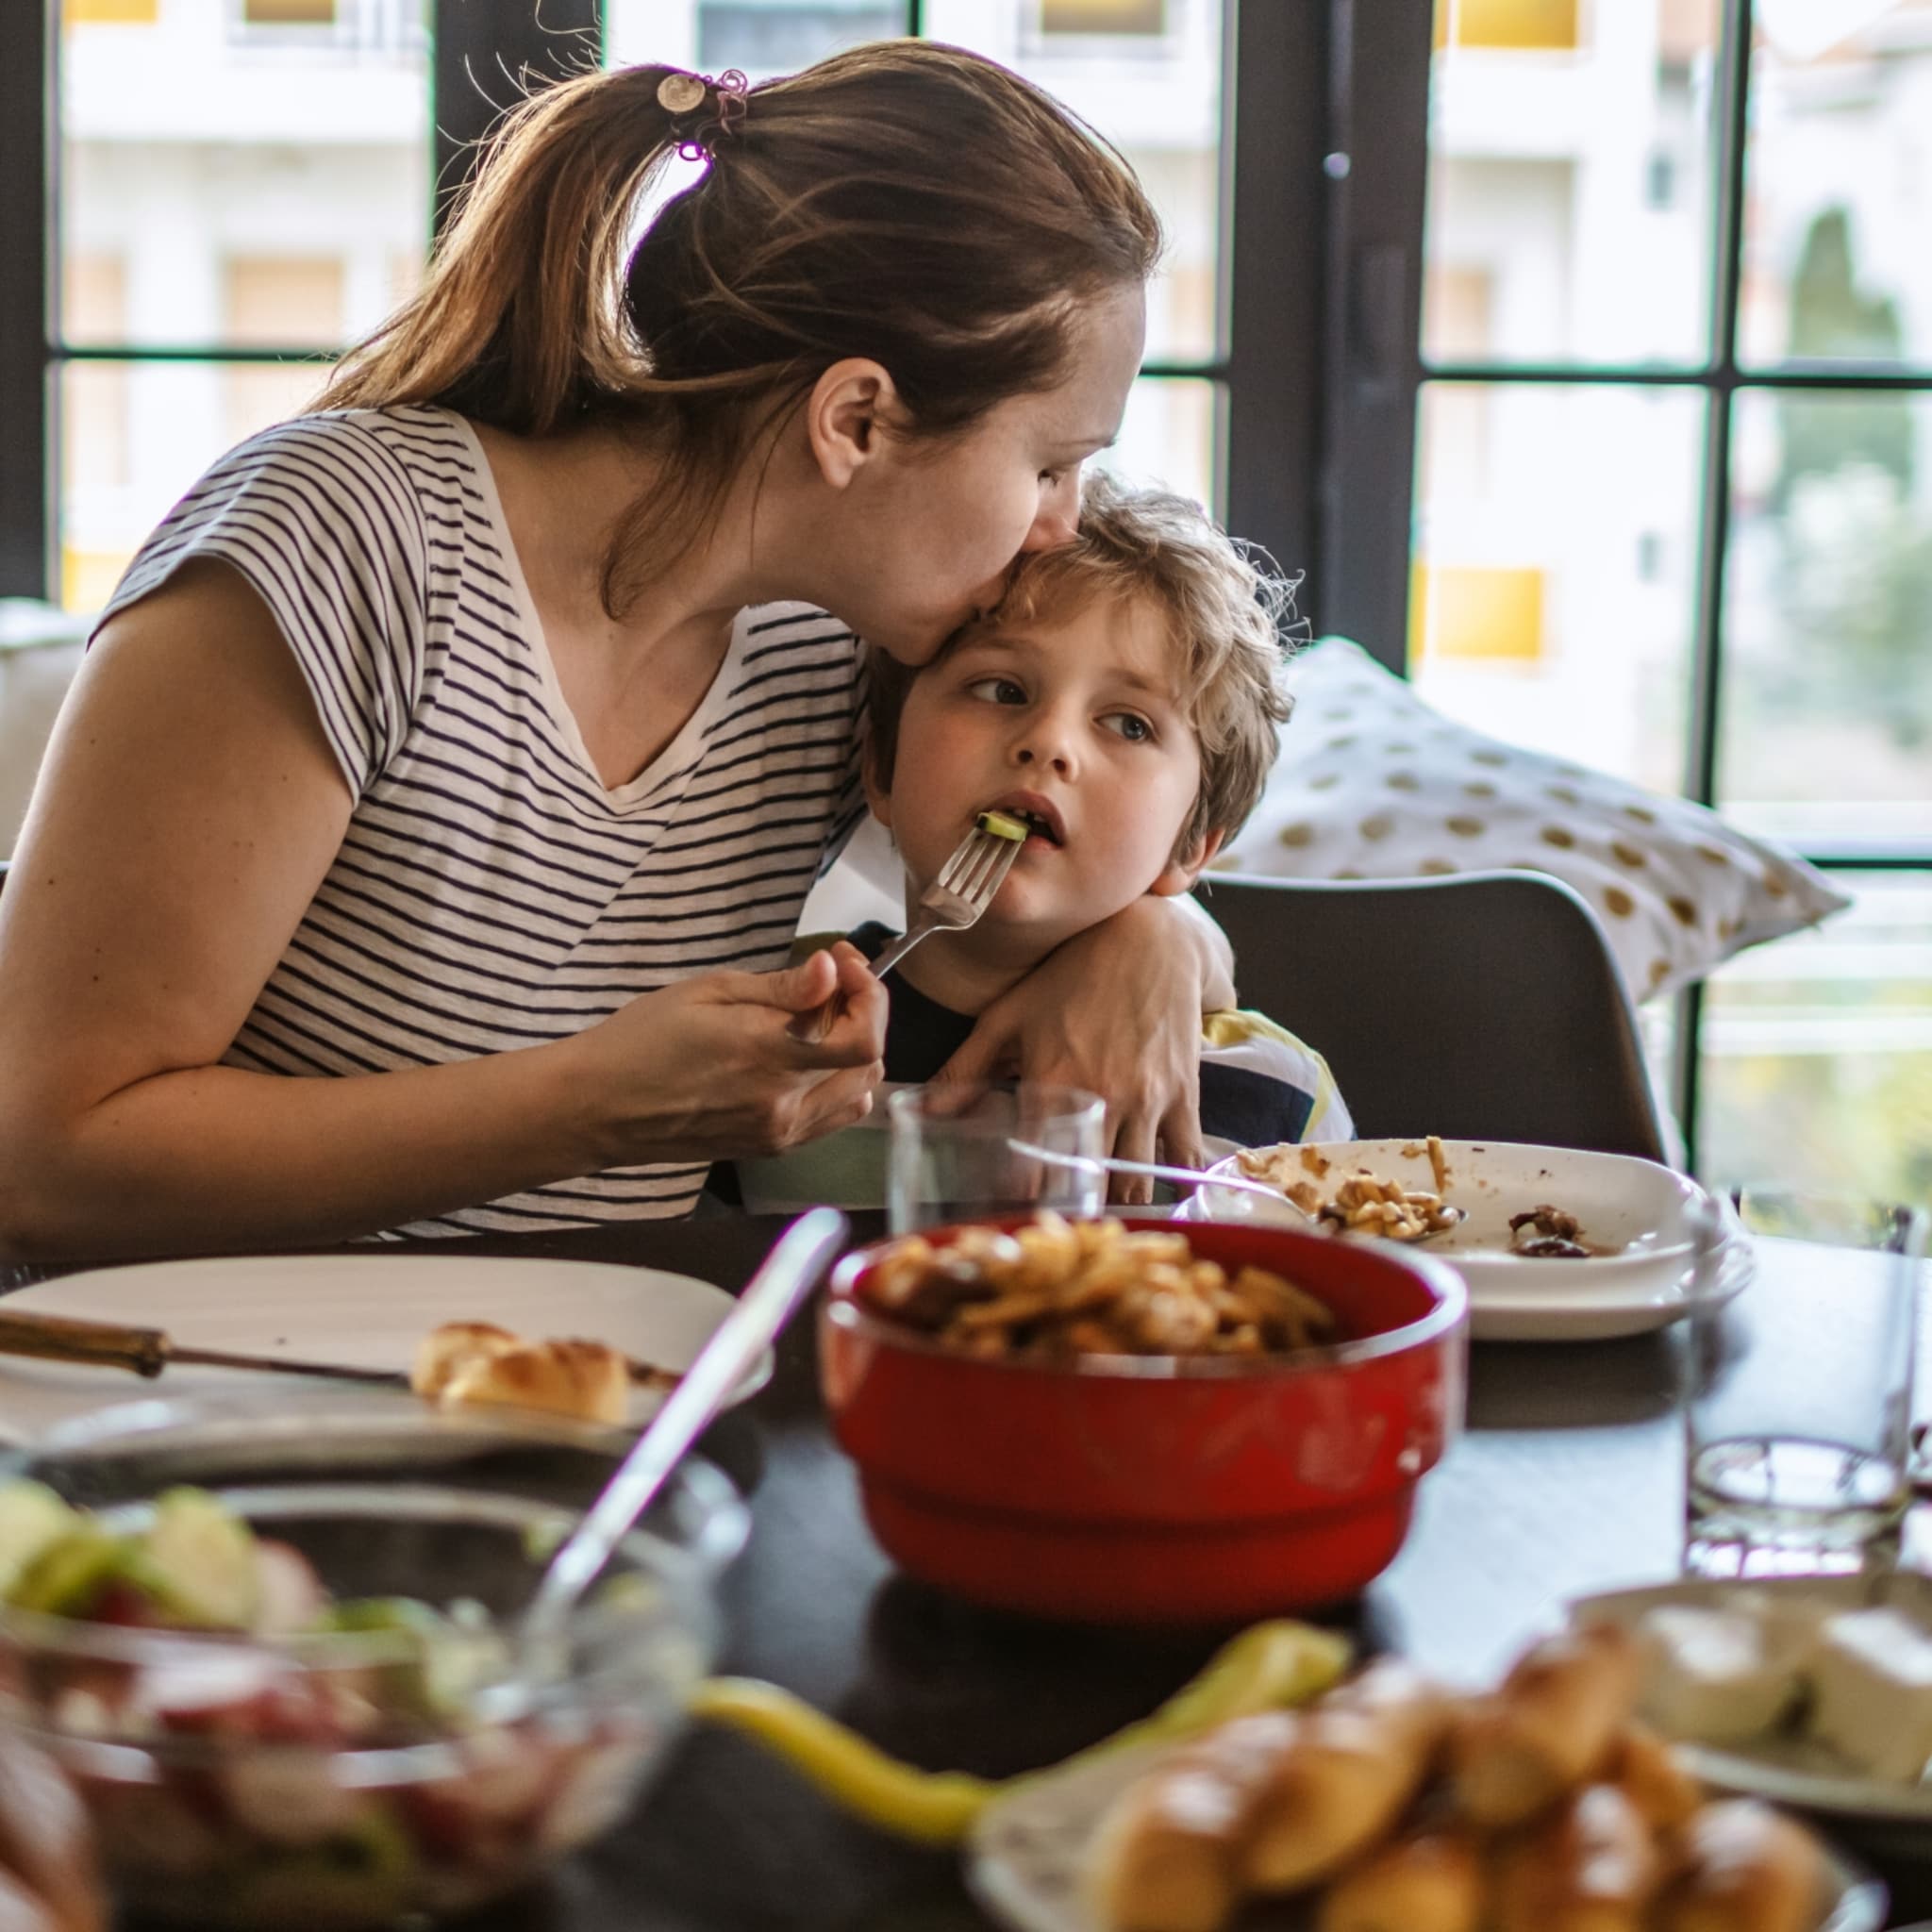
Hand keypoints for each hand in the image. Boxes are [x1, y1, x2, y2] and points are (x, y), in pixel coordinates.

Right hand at [577, 944, 886, 1164]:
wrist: (600, 1106)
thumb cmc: (643, 1039)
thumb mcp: (709, 992)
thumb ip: (780, 987)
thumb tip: (831, 971)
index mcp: (769, 1056)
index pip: (864, 1039)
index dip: (872, 997)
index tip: (846, 964)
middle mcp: (784, 1104)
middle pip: (870, 1064)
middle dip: (864, 1013)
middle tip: (832, 982)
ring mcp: (779, 1133)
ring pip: (858, 1094)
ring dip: (856, 1053)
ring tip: (819, 1021)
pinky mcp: (769, 1149)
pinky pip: (831, 1119)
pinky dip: (837, 1085)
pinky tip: (806, 1059)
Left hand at [933, 900, 1208, 1201]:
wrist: (1147, 940)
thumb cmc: (1068, 976)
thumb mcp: (1007, 1016)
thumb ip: (963, 1068)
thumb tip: (919, 1109)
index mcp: (1053, 1083)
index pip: (1036, 1172)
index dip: (1023, 1197)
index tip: (1016, 1202)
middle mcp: (1103, 1098)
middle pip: (1089, 1187)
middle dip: (1074, 1204)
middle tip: (1060, 1206)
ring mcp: (1148, 1099)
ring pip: (1137, 1184)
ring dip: (1118, 1197)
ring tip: (1101, 1195)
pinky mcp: (1184, 1095)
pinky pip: (1185, 1159)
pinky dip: (1173, 1180)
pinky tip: (1154, 1180)